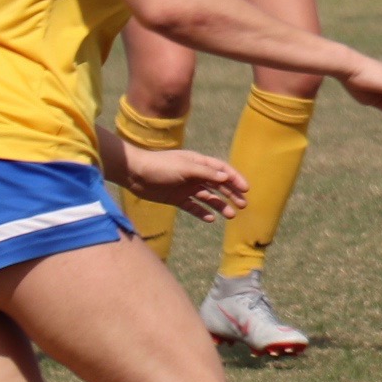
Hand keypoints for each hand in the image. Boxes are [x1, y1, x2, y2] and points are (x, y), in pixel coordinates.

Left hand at [122, 146, 247, 222]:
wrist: (134, 173)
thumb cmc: (161, 166)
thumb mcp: (185, 167)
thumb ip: (206, 173)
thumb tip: (226, 177)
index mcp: (199, 163)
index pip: (222, 170)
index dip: (235, 179)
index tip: (246, 189)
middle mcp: (195, 175)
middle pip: (218, 185)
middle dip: (232, 194)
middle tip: (243, 205)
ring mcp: (186, 188)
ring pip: (208, 197)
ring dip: (220, 205)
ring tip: (230, 215)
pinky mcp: (177, 198)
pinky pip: (193, 207)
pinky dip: (202, 212)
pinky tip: (210, 219)